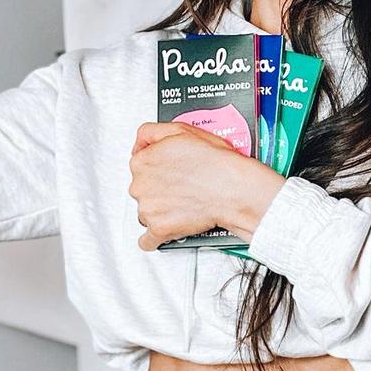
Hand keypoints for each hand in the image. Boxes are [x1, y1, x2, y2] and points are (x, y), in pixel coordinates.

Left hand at [128, 121, 264, 250]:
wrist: (232, 188)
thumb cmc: (214, 162)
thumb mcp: (181, 130)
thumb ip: (151, 133)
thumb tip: (140, 142)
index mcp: (142, 161)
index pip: (139, 165)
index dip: (157, 167)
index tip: (169, 171)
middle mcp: (140, 185)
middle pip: (142, 189)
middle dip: (158, 189)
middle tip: (181, 187)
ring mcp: (148, 209)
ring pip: (145, 212)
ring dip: (160, 210)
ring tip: (183, 204)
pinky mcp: (159, 229)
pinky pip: (147, 240)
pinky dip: (154, 237)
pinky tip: (164, 229)